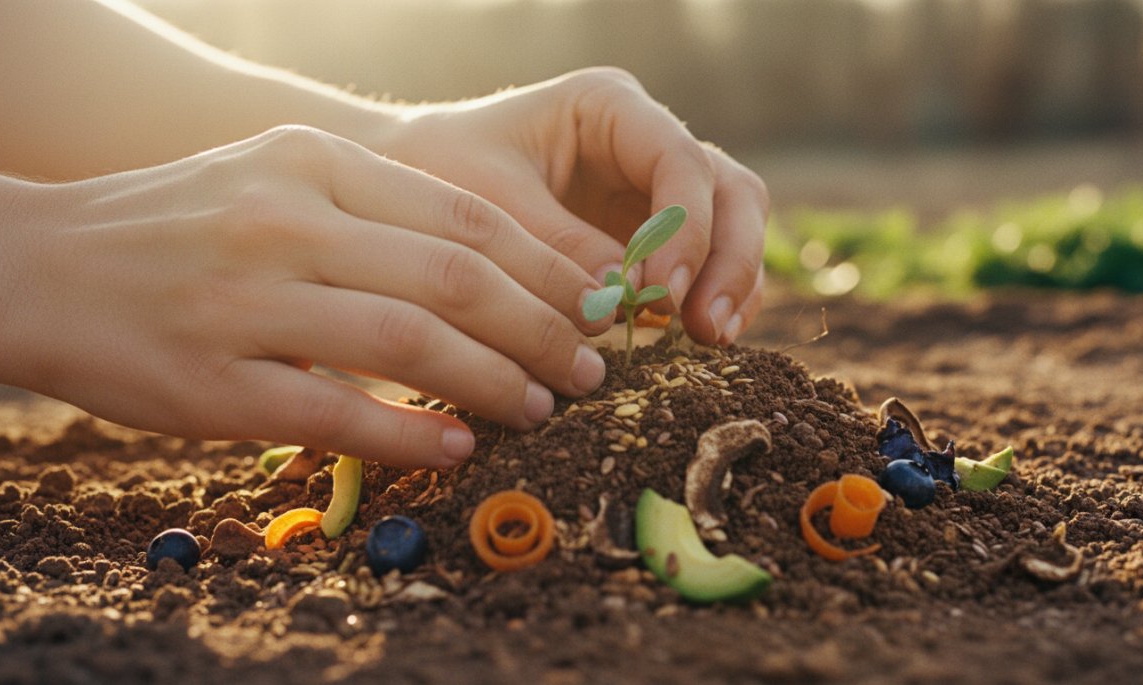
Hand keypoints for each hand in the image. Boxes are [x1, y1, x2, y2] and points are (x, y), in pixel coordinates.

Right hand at [0, 126, 608, 466]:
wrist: (41, 262)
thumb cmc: (181, 223)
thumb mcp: (279, 177)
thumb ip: (380, 212)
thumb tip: (498, 269)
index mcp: (316, 164)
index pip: (468, 217)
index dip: (549, 268)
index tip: (596, 303)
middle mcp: (288, 222)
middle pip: (457, 279)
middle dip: (544, 329)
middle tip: (590, 366)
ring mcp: (247, 301)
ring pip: (411, 344)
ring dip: (496, 382)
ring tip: (542, 407)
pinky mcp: (214, 382)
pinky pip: (338, 413)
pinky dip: (412, 433)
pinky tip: (459, 446)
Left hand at [383, 67, 768, 344]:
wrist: (410, 186)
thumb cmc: (438, 173)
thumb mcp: (486, 205)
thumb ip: (556, 248)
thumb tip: (622, 304)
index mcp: (610, 108)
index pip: (679, 160)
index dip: (685, 229)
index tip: (661, 295)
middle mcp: (646, 144)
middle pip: (730, 192)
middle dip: (729, 260)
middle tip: (706, 325)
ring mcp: (656, 192)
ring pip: (732, 229)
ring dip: (731, 285)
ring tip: (711, 340)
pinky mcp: (652, 240)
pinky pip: (703, 267)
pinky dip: (708, 302)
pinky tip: (697, 344)